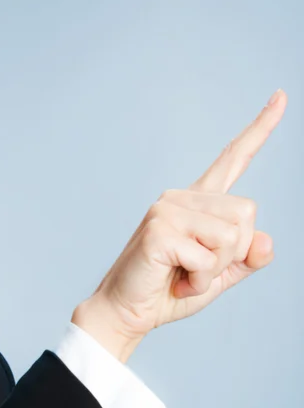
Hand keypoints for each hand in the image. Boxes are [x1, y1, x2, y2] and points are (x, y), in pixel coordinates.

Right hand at [72, 89, 286, 361]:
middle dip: (233, 253)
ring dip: (215, 268)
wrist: (128, 311)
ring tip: (184, 274)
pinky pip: (209, 256)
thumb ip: (245, 257)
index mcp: (197, 203)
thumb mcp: (219, 275)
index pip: (232, 160)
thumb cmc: (168, 291)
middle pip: (247, 213)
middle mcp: (181, 198)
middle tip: (197, 270)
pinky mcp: (159, 229)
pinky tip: (175, 280)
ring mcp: (167, 209)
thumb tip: (265, 239)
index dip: (259, 130)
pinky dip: (200, 280)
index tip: (280, 96)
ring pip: (232, 235)